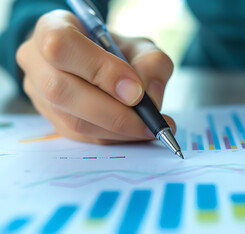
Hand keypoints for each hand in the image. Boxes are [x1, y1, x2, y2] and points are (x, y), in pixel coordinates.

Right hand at [17, 10, 174, 143]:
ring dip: (117, 130)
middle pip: (61, 90)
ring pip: (71, 120)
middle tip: (149, 120)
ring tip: (149, 129)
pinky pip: (80, 137)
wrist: (101, 63)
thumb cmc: (119, 51)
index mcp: (52, 27)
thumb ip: (151, 64)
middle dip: (112, 111)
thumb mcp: (141, 46)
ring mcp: (39, 94)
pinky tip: (136, 133)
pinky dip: (112, 138)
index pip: (61, 45)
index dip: (99, 69)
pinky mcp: (51, 120)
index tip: (135, 91)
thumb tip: (149, 98)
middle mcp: (36, 61)